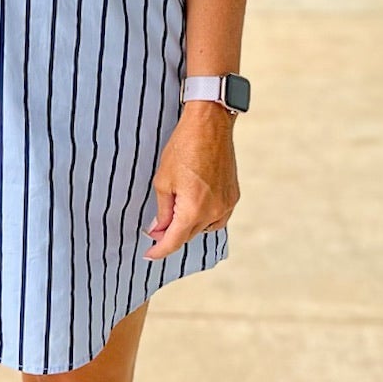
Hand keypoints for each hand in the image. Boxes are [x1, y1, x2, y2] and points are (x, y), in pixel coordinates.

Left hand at [143, 103, 239, 258]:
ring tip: (175, 212)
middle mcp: (214, 212)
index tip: (149, 255)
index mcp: (193, 209)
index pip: (174, 241)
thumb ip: (162, 211)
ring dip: (188, 226)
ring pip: (204, 228)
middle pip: (189, 235)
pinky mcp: (233, 196)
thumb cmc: (183, 148)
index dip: (159, 251)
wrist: (210, 126)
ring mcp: (227, 205)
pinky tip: (194, 209)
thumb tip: (159, 229)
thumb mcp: (163, 181)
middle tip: (155, 228)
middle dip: (171, 234)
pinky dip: (204, 218)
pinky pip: (218, 218)